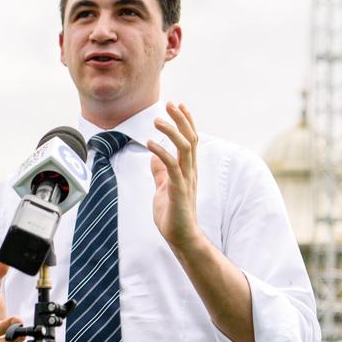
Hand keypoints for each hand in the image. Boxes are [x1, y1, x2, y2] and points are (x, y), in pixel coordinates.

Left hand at [147, 102, 200, 249]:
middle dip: (181, 119)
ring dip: (172, 131)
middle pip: (190, 138)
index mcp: (188, 170)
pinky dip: (161, 152)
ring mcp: (186, 180)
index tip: (179, 105)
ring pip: (184, 148)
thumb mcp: (164, 188)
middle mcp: (190, 171)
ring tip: (157, 120)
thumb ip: (160, 172)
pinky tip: (150, 143)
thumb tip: (154, 157)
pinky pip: (172, 166)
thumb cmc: (173, 215)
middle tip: (170, 103)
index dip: (186, 121)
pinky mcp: (179, 190)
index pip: (191, 139)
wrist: (181, 238)